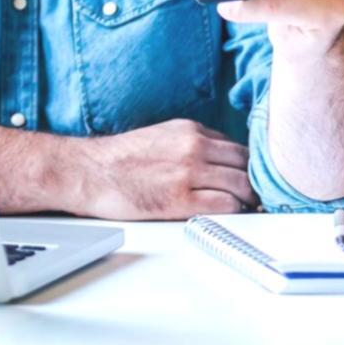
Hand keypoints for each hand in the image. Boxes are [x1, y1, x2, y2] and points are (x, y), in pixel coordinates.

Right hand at [65, 119, 254, 219]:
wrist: (90, 172)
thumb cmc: (120, 159)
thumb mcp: (161, 136)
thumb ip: (192, 143)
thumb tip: (219, 159)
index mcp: (189, 130)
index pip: (237, 146)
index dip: (246, 165)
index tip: (248, 178)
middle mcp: (193, 146)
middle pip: (246, 164)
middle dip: (253, 181)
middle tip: (253, 195)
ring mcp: (189, 172)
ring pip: (242, 185)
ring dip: (247, 199)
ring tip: (243, 208)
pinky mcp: (181, 199)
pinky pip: (226, 205)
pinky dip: (234, 211)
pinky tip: (228, 214)